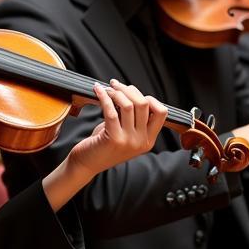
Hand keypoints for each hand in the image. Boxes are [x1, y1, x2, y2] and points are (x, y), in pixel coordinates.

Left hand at [42, 80, 166, 209]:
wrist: (87, 164)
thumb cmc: (104, 145)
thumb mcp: (125, 132)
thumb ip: (133, 117)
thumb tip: (131, 91)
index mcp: (149, 140)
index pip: (161, 112)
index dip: (149, 98)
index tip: (132, 93)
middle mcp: (141, 142)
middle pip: (144, 104)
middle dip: (128, 89)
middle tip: (115, 85)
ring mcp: (129, 141)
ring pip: (129, 105)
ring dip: (116, 92)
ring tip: (107, 88)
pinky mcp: (113, 138)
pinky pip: (111, 110)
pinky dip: (104, 96)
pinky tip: (98, 90)